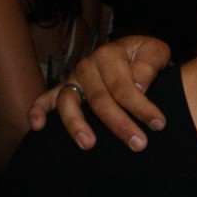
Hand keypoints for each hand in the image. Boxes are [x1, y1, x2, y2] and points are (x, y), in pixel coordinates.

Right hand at [27, 36, 171, 150]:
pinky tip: (38, 127)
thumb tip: (138, 87)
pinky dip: (38, 111)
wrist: (130, 52)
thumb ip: (149, 66)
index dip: (141, 107)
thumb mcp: (155, 52)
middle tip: (138, 144)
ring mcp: (72, 78)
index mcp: (110, 54)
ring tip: (88, 145)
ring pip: (69, 103)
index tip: (159, 124)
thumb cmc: (143, 56)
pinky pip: (44, 99)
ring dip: (76, 125)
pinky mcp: (64, 89)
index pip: (124, 86)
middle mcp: (87, 66)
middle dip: (119, 124)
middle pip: (100, 100)